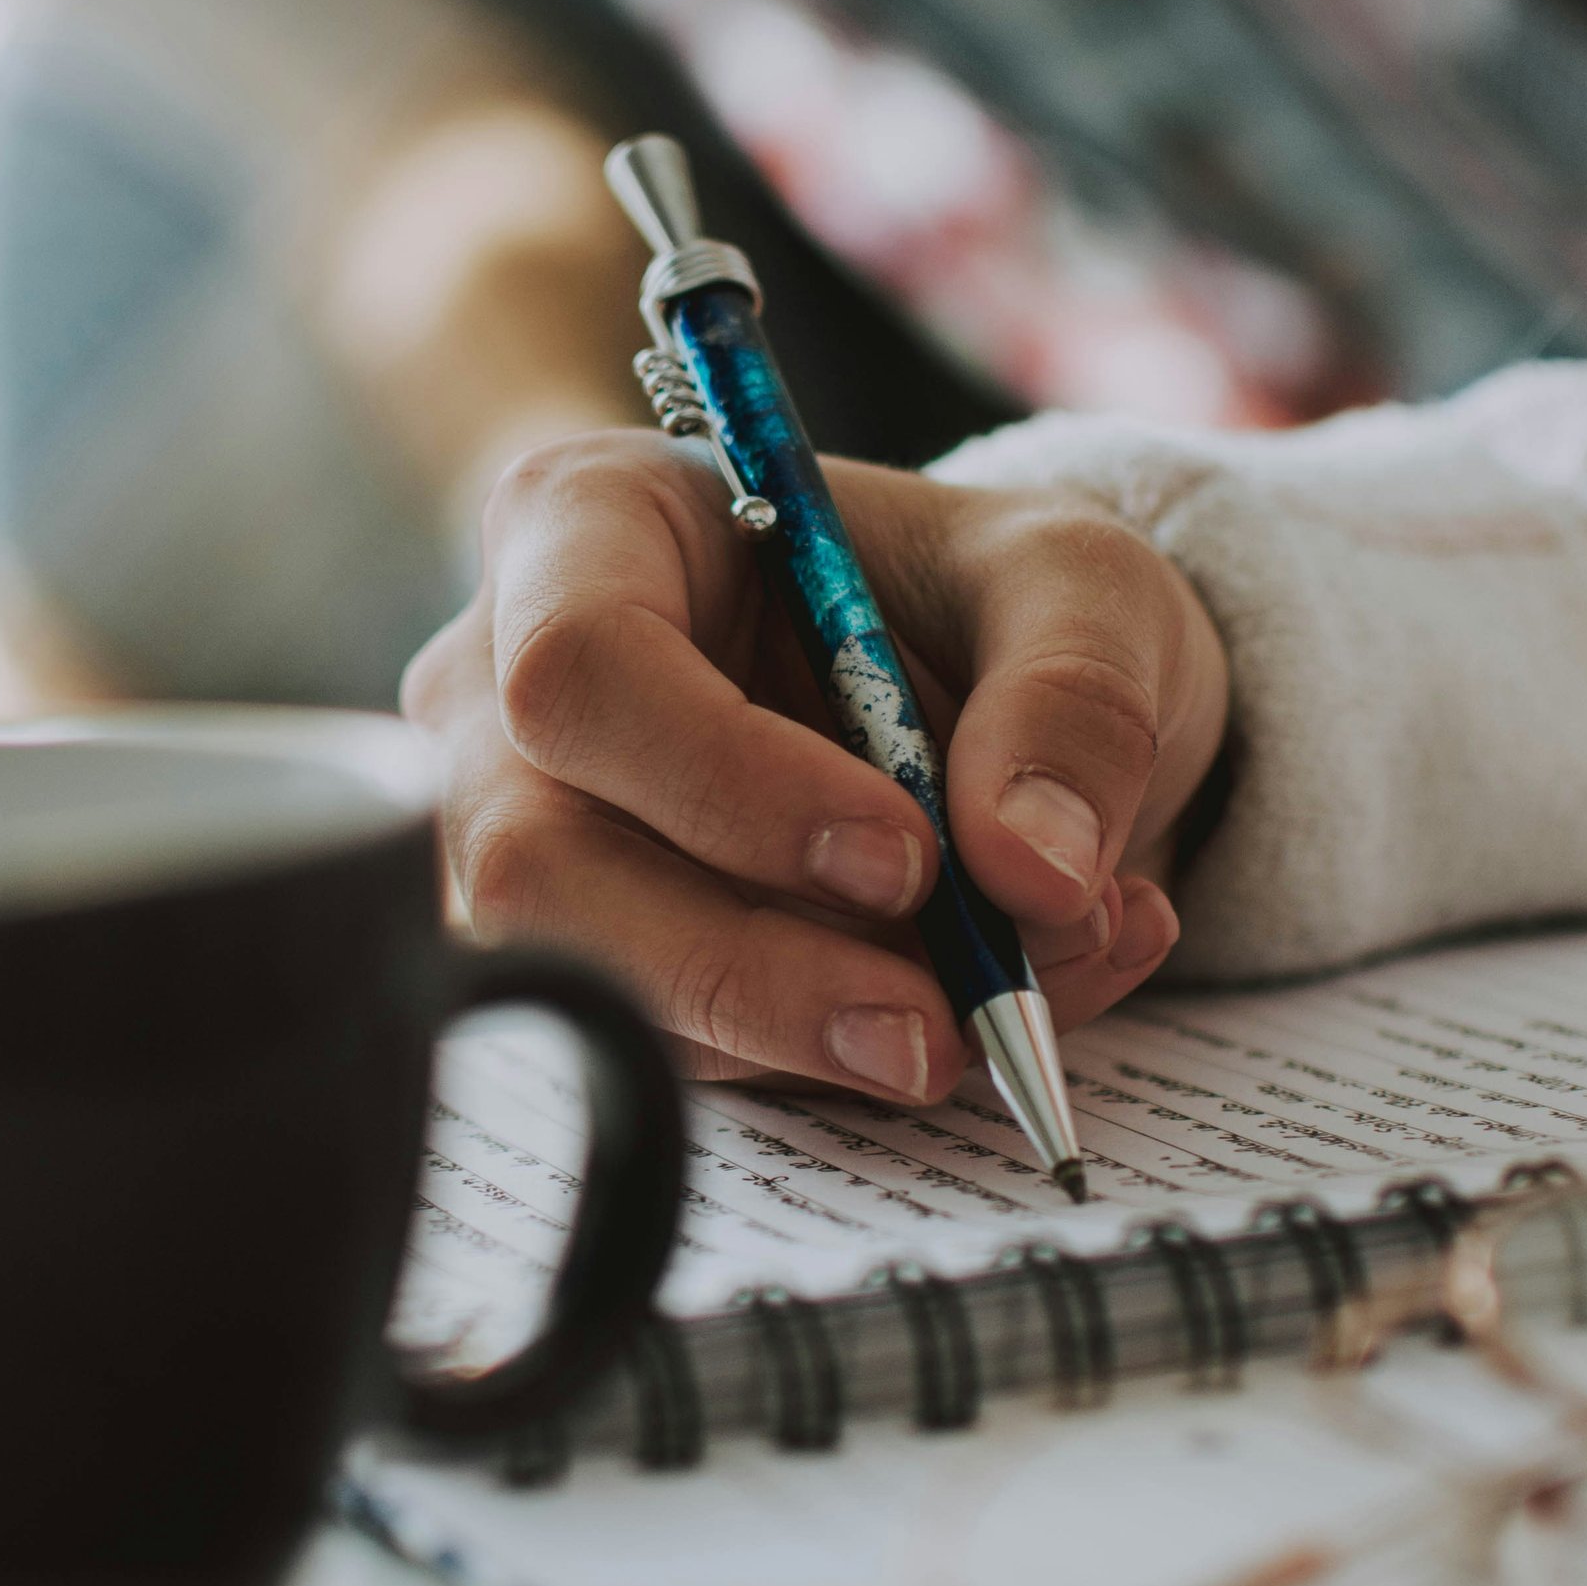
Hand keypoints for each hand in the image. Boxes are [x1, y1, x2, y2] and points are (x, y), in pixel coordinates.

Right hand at [401, 434, 1228, 1098]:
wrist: (997, 701)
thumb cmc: (987, 598)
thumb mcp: (1079, 586)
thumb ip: (1073, 700)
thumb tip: (1034, 873)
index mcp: (590, 526)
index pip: (581, 664)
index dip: (731, 782)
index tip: (905, 855)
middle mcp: (507, 688)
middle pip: (545, 863)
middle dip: (751, 968)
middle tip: (936, 1022)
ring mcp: (526, 837)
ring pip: (604, 986)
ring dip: (815, 1032)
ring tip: (1007, 1002)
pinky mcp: (595, 962)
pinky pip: (682, 1052)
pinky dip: (843, 1059)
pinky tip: (980, 1006)